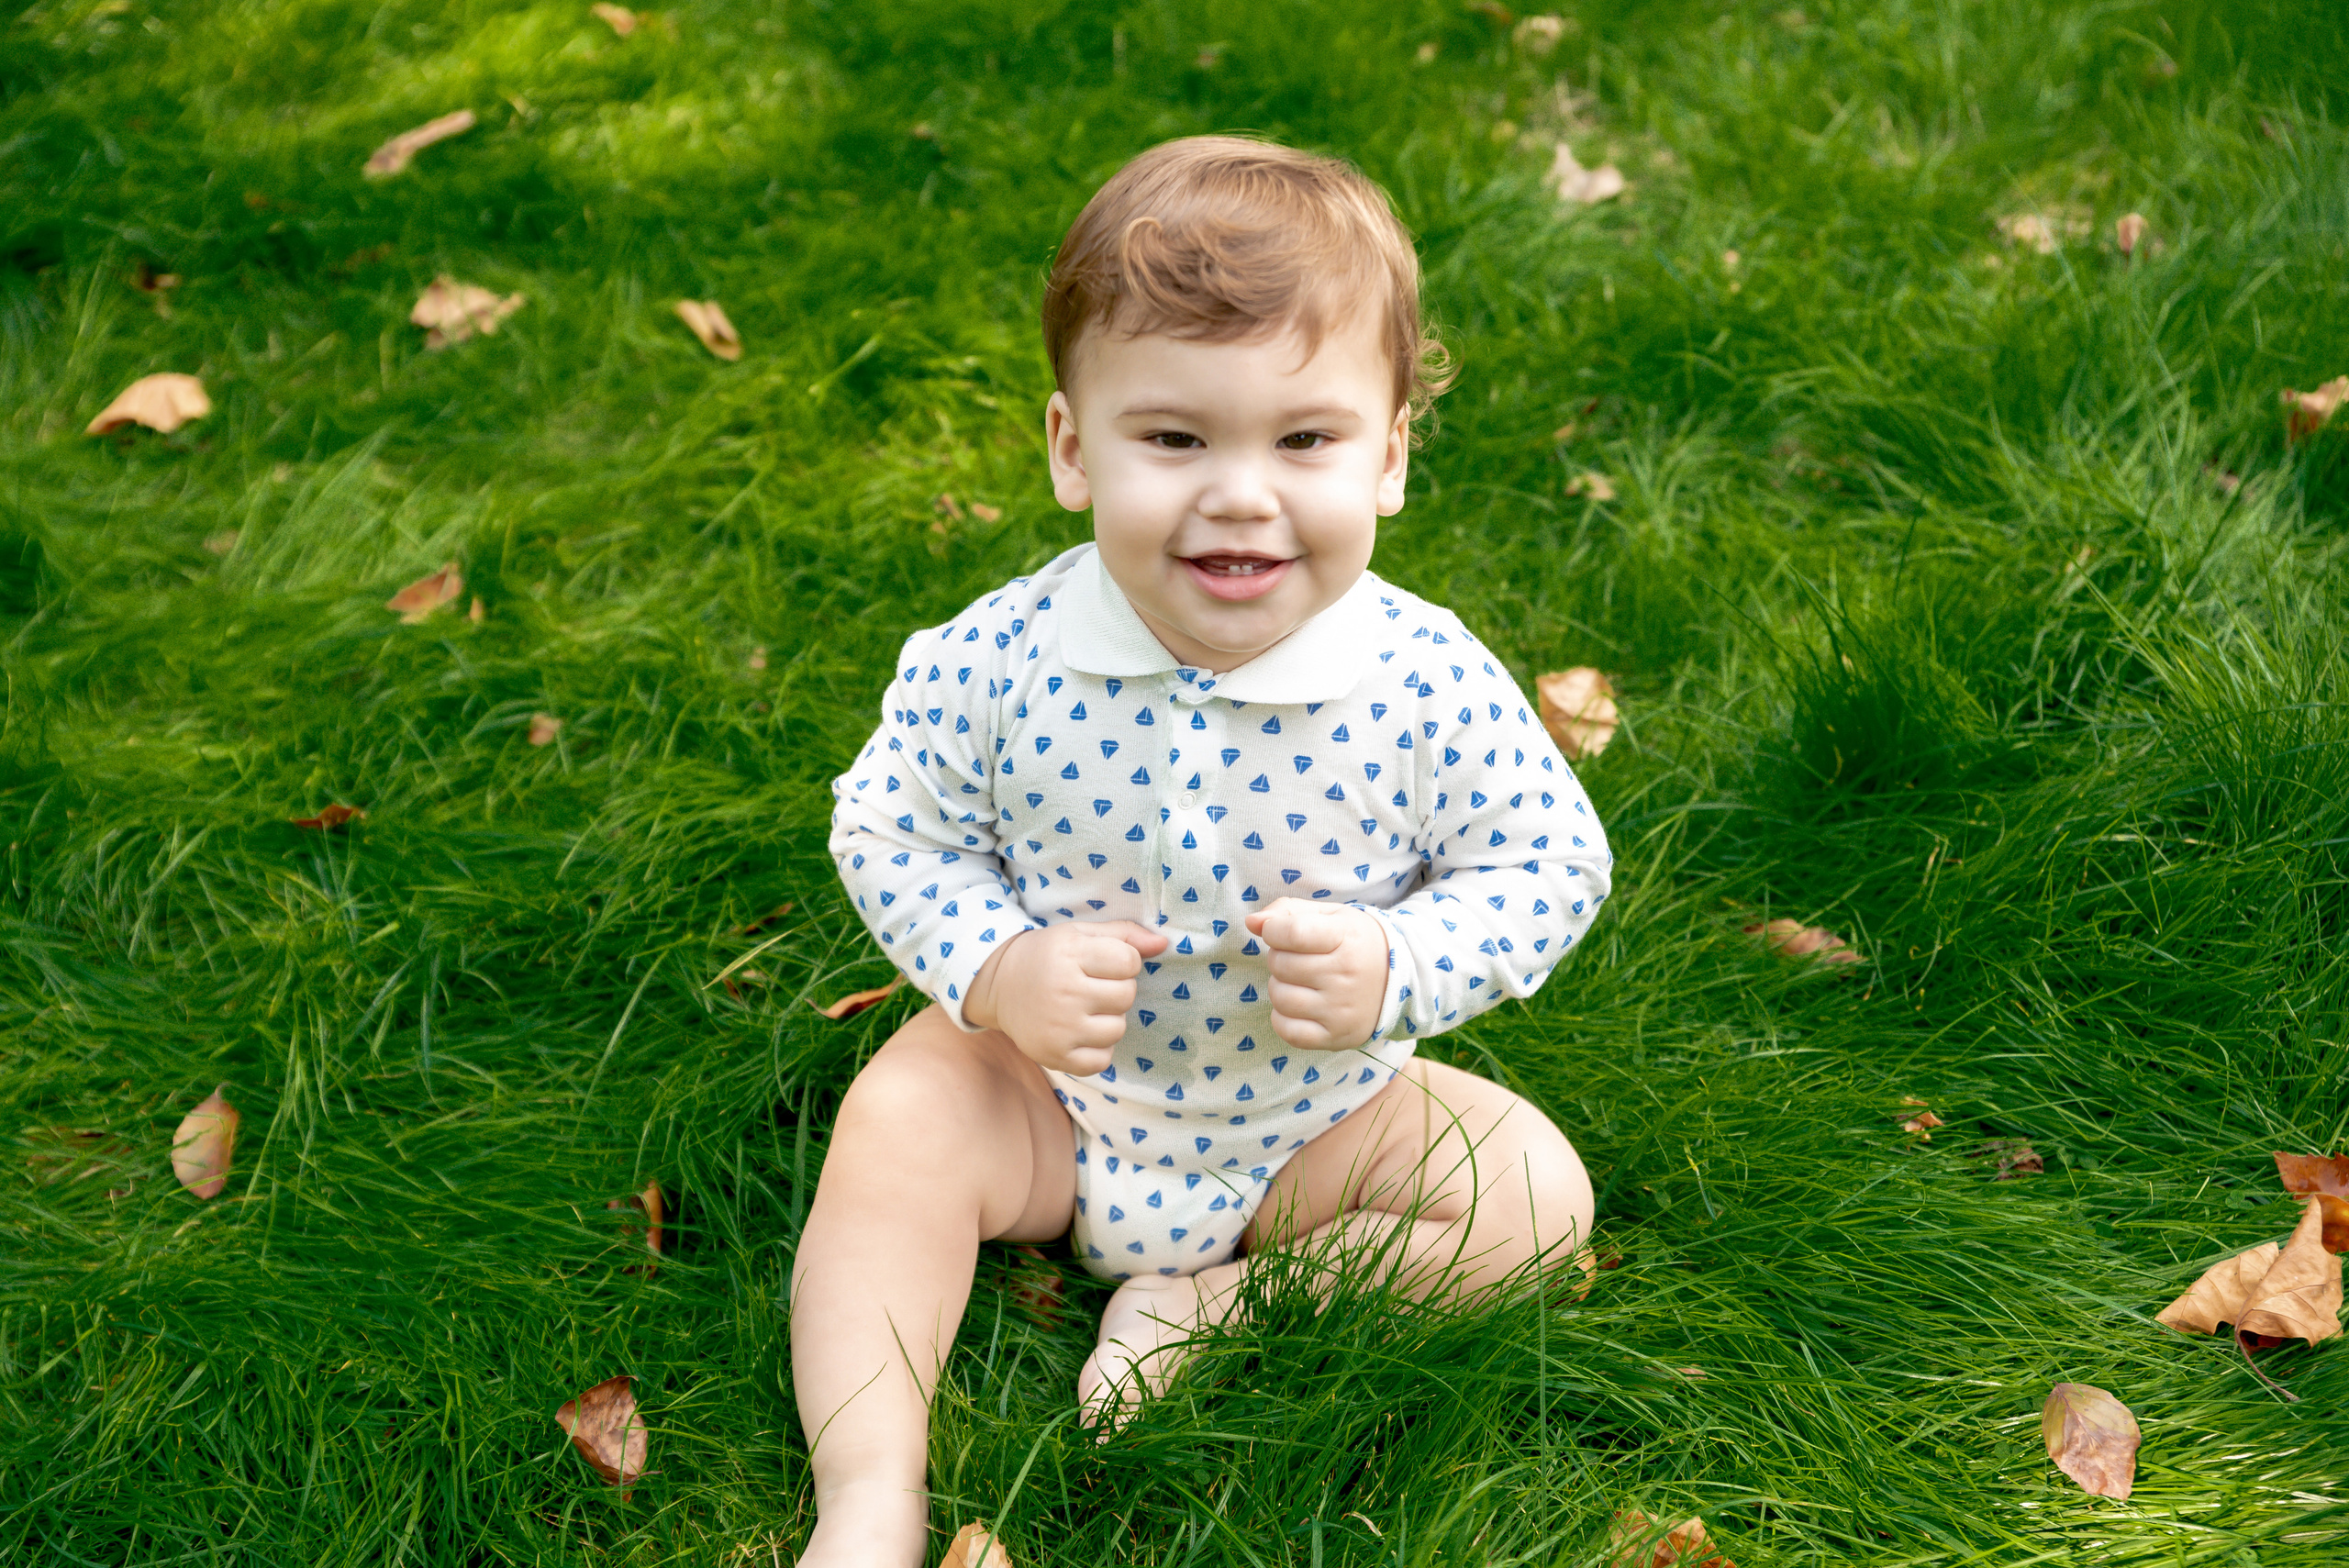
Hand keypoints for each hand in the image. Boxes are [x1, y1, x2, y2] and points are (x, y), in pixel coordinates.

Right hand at [963, 921, 1168, 1074]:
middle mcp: (1065, 992)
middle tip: (1092, 987)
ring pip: (1117, 1029)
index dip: (1123, 962)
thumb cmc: (1048, 956)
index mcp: (1070, 954)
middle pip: (1126, 996)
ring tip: (1085, 1010)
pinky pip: (1102, 1060)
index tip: (1103, 963)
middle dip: (1117, 990)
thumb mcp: (1079, 934)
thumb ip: (1124, 935)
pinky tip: (1081, 1033)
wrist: (999, 985)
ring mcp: (1060, 1028)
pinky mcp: (1055, 1055)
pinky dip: (1098, 1049)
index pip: (1129, 961)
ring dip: (1109, 1020)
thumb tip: (1163, 945)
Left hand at [1242, 898, 1388, 1049]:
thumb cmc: (1356, 942)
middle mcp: (1345, 975)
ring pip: (1280, 997)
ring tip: (1300, 981)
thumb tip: (1251, 922)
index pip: (1291, 932)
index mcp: (1346, 938)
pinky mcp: (1336, 1036)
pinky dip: (1283, 1018)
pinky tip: (1299, 1006)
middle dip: (1279, 957)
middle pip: (1281, 964)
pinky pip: (1288, 1031)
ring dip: (1280, 986)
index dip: (1273, 930)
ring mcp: (1340, 1009)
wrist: (1402, 981)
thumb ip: (1288, 911)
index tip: (1279, 932)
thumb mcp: (1330, 916)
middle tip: (1299, 958)